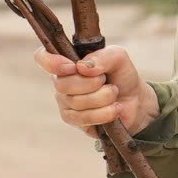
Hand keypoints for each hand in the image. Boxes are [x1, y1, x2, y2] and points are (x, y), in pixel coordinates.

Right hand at [36, 44, 157, 137]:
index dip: (51, 62)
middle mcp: (61, 81)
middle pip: (62, 83)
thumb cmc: (121, 75)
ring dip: (102, 98)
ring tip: (114, 94)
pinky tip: (115, 109)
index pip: (42, 57)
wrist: (135, 101)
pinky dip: (104, 113)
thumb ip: (102, 56)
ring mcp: (65, 102)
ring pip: (75, 102)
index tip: (72, 67)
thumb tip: (82, 67)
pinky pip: (83, 118)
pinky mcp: (74, 120)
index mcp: (67, 61)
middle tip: (106, 80)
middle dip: (91, 83)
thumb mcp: (118, 58)